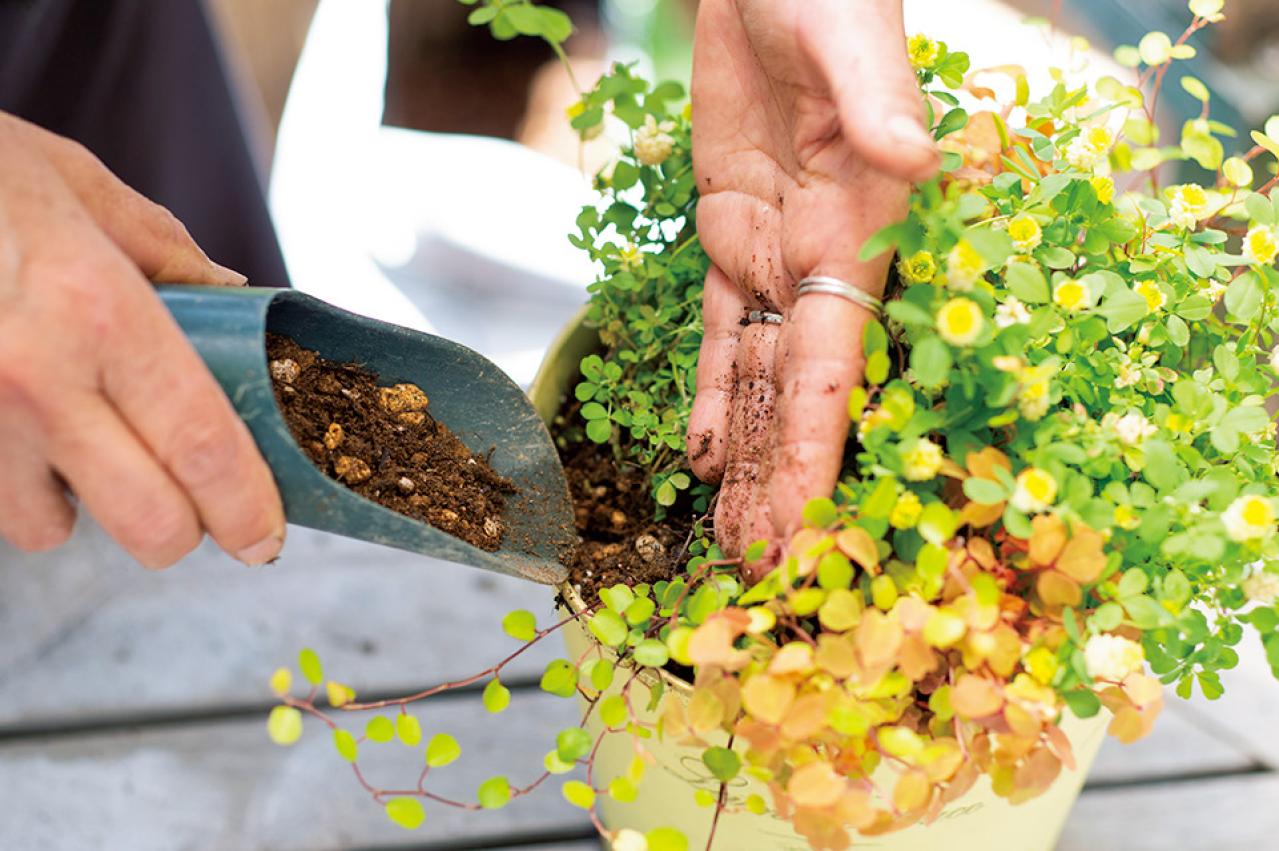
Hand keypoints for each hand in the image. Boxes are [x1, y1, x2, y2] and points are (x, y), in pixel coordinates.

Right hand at [0, 113, 285, 566]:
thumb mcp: (78, 187)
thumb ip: (165, 253)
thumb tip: (233, 296)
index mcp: (98, 310)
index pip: (202, 445)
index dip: (245, 508)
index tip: (262, 536)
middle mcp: (32, 376)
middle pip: (146, 521)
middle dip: (179, 529)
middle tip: (187, 502)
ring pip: (49, 528)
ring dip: (79, 504)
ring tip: (80, 440)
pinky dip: (14, 481)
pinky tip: (16, 425)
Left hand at [687, 0, 935, 575]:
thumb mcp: (850, 39)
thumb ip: (877, 100)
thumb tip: (911, 158)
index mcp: (860, 231)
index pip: (838, 362)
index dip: (820, 445)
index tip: (806, 523)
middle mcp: (821, 260)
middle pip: (796, 393)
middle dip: (780, 480)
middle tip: (759, 568)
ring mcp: (773, 251)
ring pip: (757, 376)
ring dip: (746, 456)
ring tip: (731, 537)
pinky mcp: (728, 232)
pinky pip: (722, 329)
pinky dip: (713, 392)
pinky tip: (705, 454)